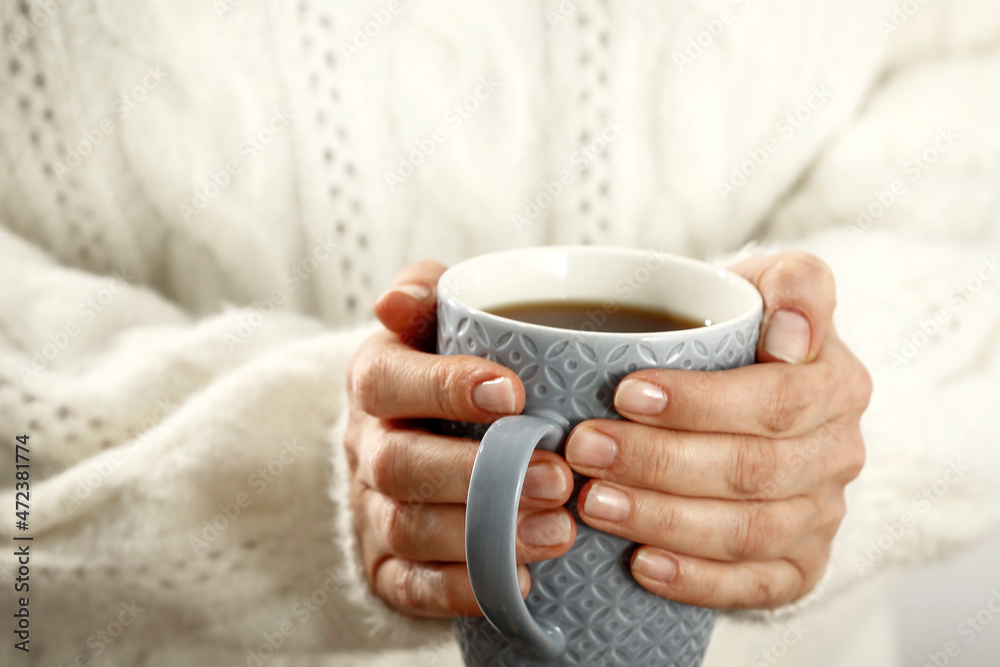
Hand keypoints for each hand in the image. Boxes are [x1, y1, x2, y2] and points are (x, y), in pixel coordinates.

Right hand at [344, 261, 575, 616]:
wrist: (415, 438)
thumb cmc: (444, 371)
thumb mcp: (435, 321)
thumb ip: (425, 293)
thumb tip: (396, 300)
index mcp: (375, 381)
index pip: (388, 380)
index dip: (444, 387)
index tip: (513, 393)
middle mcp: (366, 446)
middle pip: (398, 465)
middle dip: (478, 475)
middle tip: (557, 477)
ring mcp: (371, 510)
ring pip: (408, 529)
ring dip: (483, 535)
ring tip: (558, 531)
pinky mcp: (386, 567)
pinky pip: (410, 588)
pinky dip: (462, 590)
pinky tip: (521, 582)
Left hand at [565, 251, 870, 608]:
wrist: (748, 390)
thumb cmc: (740, 334)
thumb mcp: (766, 286)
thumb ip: (794, 283)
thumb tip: (792, 334)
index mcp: (835, 384)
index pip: (775, 400)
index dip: (700, 402)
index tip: (627, 392)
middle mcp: (837, 454)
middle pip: (753, 469)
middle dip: (660, 461)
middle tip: (586, 448)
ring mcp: (822, 515)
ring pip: (748, 531)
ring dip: (665, 519)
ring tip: (595, 504)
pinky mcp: (800, 565)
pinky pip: (759, 586)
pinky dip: (699, 580)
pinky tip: (643, 565)